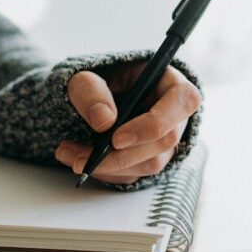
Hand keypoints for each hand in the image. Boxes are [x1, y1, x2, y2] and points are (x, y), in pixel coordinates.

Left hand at [55, 63, 200, 184]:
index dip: (153, 124)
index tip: (116, 139)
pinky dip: (105, 172)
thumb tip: (104, 120)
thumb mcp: (83, 76)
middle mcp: (174, 114)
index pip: (183, 101)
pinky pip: (134, 174)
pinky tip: (79, 160)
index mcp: (170, 83)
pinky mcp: (149, 158)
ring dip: (108, 166)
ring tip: (68, 155)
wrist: (87, 97)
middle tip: (81, 159)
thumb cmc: (94, 80)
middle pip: (164, 141)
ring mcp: (164, 140)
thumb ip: (90, 91)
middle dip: (120, 155)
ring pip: (149, 164)